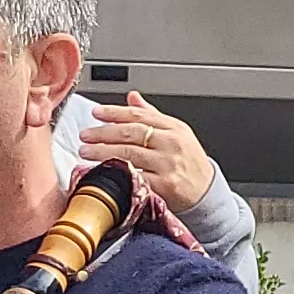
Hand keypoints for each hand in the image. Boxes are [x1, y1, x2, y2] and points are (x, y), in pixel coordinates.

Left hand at [75, 92, 216, 212]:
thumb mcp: (177, 134)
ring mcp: (168, 164)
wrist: (208, 195)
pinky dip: (118, 173)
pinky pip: (136, 176)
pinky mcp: (165, 185)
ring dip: (104, 152)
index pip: (139, 115)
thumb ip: (153, 116)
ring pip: (130, 154)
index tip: (96, 113)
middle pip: (131, 133)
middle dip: (104, 133)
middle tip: (85, 134)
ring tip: (86, 151)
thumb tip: (132, 98)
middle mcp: (172, 143)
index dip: (114, 112)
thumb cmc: (190, 164)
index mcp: (174, 128)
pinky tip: (104, 171)